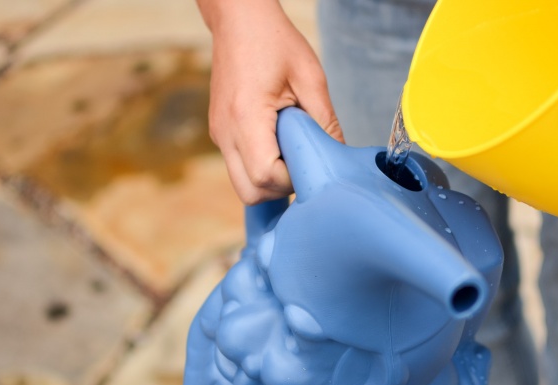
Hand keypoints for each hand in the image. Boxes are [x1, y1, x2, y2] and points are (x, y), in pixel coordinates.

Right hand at [197, 0, 343, 204]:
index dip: (293, 180)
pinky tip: (279, 144)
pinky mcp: (220, 132)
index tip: (310, 161)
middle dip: (279, 189)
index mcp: (246, 117)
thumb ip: (325, 121)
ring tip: (291, 152)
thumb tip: (338, 156)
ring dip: (269, 180)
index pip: (265, 177)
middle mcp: (225, 132)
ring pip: (242, 184)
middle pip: (249, 192)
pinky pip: (238, 166)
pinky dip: (259, 167)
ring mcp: (219, 134)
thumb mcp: (310, 78)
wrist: (238, 19)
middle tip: (302, 164)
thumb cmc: (273, 41)